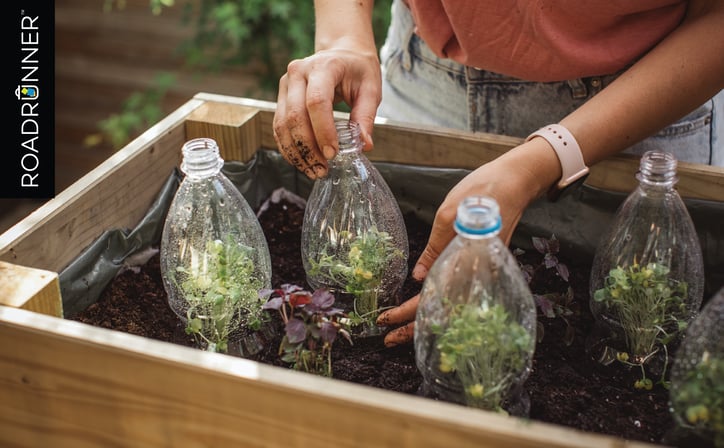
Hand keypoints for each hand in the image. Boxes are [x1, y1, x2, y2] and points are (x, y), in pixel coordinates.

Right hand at [273, 47, 381, 178]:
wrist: (342, 53)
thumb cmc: (357, 70)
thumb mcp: (370, 89)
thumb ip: (366, 116)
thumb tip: (364, 145)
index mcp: (323, 66)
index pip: (317, 102)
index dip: (323, 131)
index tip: (333, 153)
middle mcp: (298, 73)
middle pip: (295, 116)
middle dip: (308, 147)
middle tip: (322, 168)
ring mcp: (286, 84)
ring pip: (282, 124)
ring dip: (296, 152)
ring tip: (313, 170)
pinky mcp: (281, 97)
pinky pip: (278, 126)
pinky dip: (288, 147)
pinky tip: (302, 161)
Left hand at [376, 142, 557, 346]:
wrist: (516, 181)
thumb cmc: (482, 191)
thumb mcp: (448, 214)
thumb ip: (434, 249)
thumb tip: (419, 278)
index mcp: (467, 261)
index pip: (433, 297)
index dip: (408, 312)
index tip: (386, 321)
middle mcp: (478, 273)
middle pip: (443, 310)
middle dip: (415, 326)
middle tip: (388, 339)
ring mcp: (483, 271)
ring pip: (452, 305)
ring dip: (427, 319)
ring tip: (402, 331)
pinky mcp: (484, 264)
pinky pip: (461, 292)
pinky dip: (443, 305)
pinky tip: (429, 309)